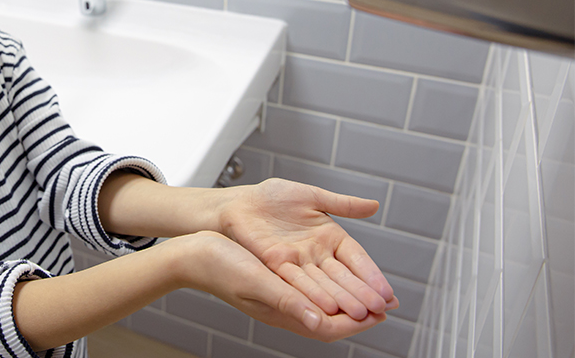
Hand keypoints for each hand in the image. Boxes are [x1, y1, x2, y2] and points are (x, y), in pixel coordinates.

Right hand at [177, 231, 386, 341]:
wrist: (193, 254)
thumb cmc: (219, 266)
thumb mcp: (257, 281)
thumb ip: (288, 301)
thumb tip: (321, 321)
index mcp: (281, 312)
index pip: (331, 326)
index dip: (359, 321)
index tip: (383, 310)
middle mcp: (285, 307)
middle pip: (333, 318)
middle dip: (363, 310)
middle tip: (389, 301)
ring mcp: (281, 296)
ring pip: (325, 303)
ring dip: (350, 296)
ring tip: (373, 290)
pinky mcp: (278, 282)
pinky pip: (312, 288)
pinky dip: (332, 283)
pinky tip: (340, 273)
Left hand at [213, 178, 396, 319]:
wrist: (238, 203)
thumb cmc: (271, 198)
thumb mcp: (312, 196)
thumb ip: (342, 204)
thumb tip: (374, 206)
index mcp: (329, 236)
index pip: (356, 258)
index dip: (371, 274)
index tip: (388, 292)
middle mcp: (316, 253)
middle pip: (343, 276)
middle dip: (362, 293)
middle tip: (381, 310)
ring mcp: (298, 262)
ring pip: (324, 284)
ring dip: (342, 299)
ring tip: (360, 315)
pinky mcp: (277, 265)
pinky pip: (298, 281)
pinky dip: (313, 294)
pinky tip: (328, 307)